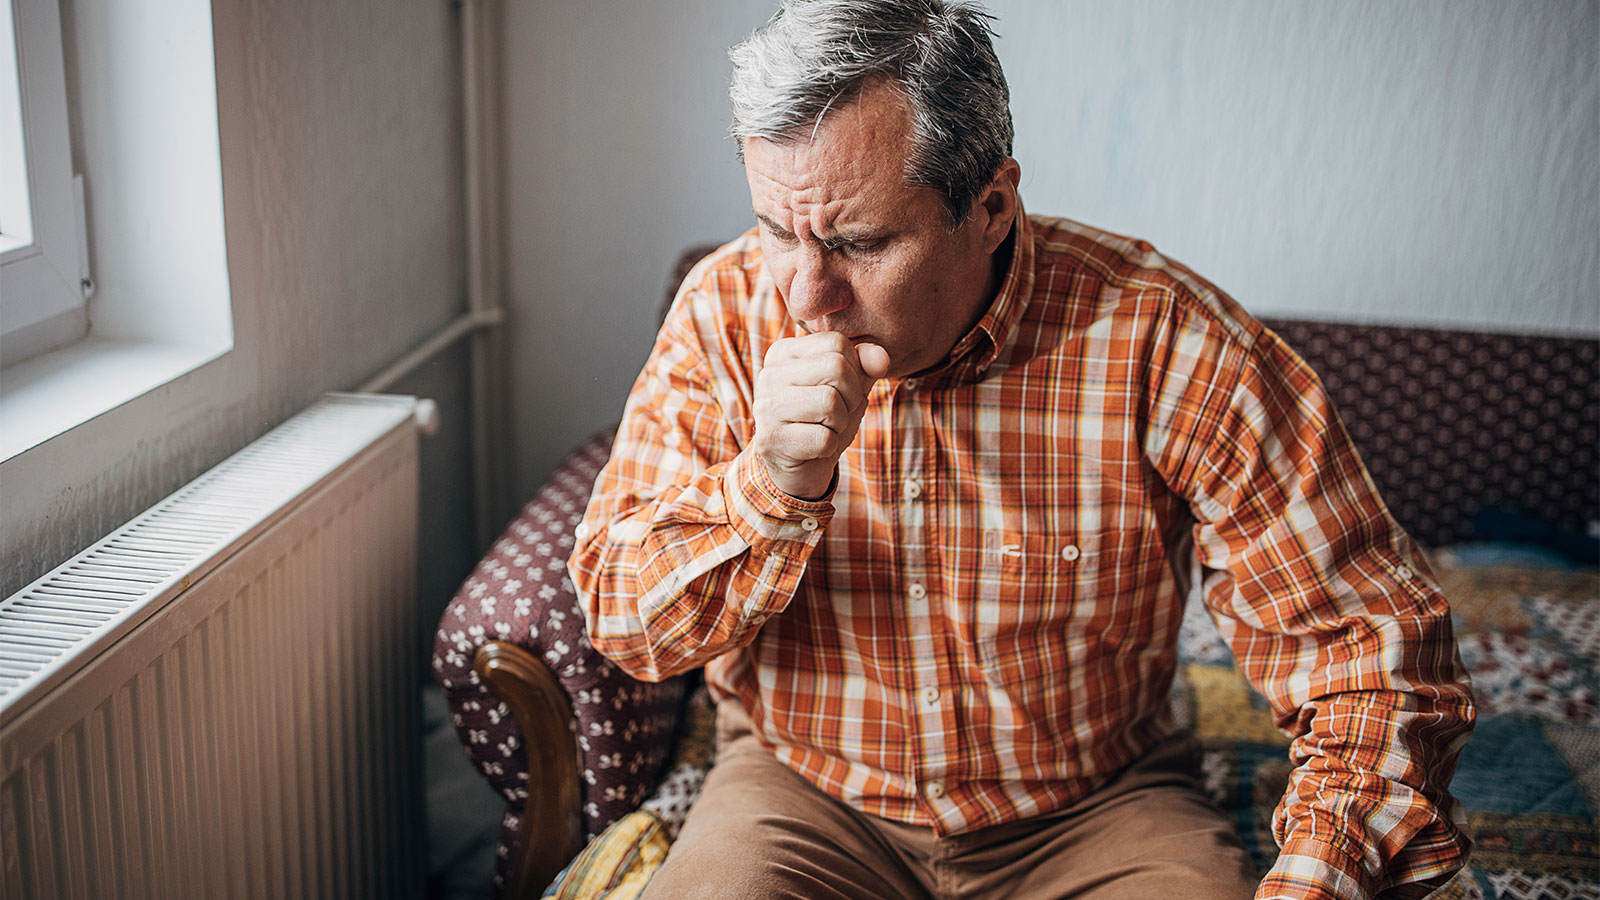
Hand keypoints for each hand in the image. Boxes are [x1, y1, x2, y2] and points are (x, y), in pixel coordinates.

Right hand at [752, 332, 889, 499]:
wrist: (799, 467)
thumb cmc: (823, 420)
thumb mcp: (849, 388)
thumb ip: (865, 366)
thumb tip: (881, 357)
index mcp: (784, 352)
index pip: (837, 343)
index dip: (855, 370)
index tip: (841, 391)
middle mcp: (768, 374)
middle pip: (836, 368)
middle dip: (851, 397)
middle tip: (837, 414)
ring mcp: (766, 407)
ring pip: (830, 402)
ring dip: (840, 423)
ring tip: (825, 429)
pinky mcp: (769, 440)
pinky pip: (823, 438)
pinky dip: (830, 446)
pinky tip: (814, 448)